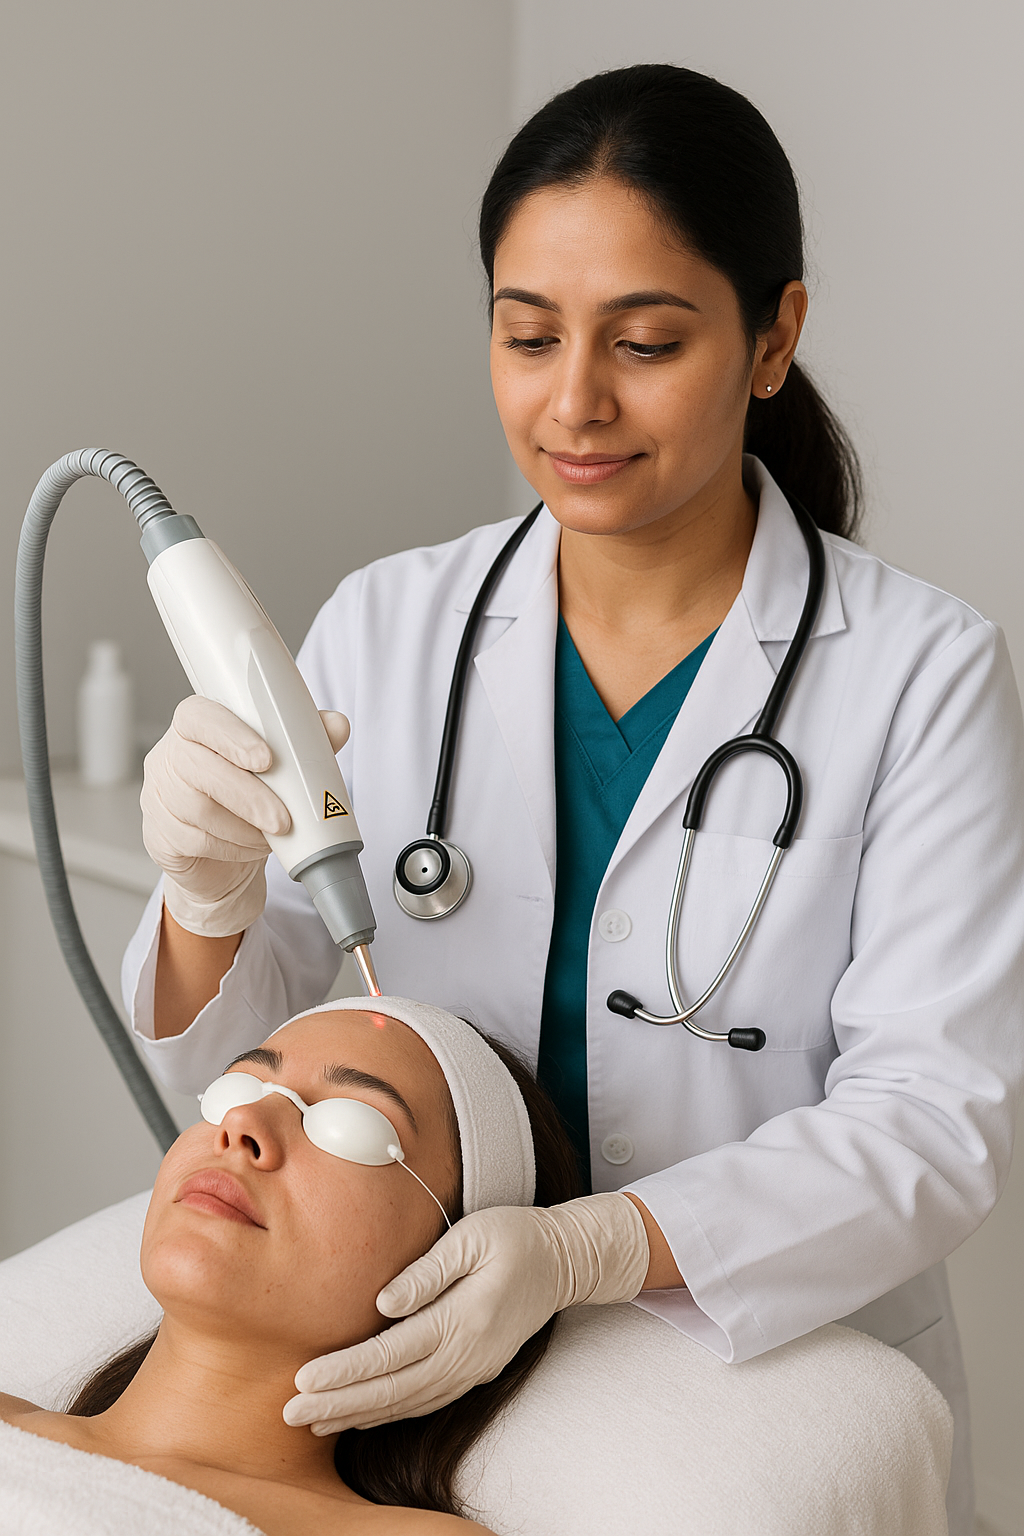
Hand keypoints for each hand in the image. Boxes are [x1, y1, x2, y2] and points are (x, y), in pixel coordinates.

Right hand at [142, 696, 349, 936]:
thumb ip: (306, 742)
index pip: (199, 717)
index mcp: (196, 727)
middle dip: (249, 795)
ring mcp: (159, 797)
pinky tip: (253, 847)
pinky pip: (194, 841)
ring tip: (275, 834)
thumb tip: (338, 725)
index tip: (266, 758)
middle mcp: (170, 757)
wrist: (224, 857)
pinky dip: (233, 847)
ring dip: (245, 826)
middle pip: (198, 767)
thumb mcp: (281, 766)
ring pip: (197, 809)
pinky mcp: (159, 835)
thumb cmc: (250, 796)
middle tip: (284, 819)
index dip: (230, 735)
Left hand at [283, 1193, 648, 1432]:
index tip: (304, 1379)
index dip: (346, 1371)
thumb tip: (383, 1302)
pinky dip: (389, 1411)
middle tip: (291, 1413)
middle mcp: (468, 1353)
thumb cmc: (514, 1236)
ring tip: (314, 1420)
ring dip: (359, 1414)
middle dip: (339, 1403)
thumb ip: (428, 1272)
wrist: (562, 1260)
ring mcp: (474, 1367)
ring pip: (409, 1403)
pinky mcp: (476, 1370)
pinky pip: (426, 1400)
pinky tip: (360, 1413)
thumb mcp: (472, 1237)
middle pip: (394, 1389)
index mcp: (464, 1318)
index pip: (393, 1353)